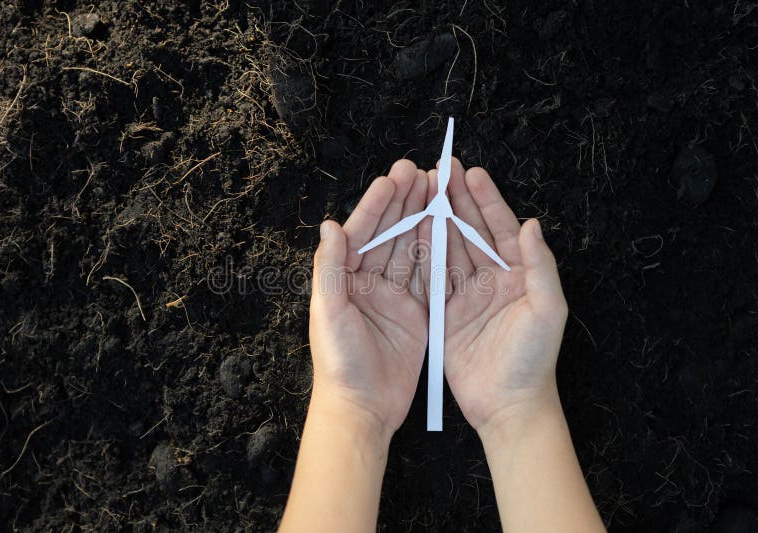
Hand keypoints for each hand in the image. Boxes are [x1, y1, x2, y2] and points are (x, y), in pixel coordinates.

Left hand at [309, 160, 428, 437]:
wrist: (362, 408)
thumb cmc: (338, 363)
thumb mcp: (329, 312)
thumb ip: (330, 268)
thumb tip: (330, 225)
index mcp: (343, 279)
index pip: (360, 232)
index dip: (377, 205)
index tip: (393, 178)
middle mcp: (367, 282)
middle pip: (388, 234)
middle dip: (403, 202)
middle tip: (421, 171)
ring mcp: (393, 297)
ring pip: (410, 249)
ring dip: (422, 219)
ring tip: (437, 189)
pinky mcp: (415, 313)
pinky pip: (428, 276)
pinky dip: (437, 251)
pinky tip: (448, 227)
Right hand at [421, 158, 567, 434]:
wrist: (507, 405)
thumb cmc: (534, 359)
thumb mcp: (547, 309)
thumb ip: (540, 265)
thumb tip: (533, 223)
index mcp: (519, 273)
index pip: (502, 227)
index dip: (486, 199)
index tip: (471, 172)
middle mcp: (492, 278)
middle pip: (472, 231)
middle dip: (457, 200)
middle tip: (441, 169)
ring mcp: (466, 294)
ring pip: (449, 248)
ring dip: (438, 219)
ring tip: (423, 190)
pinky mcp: (445, 312)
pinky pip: (432, 277)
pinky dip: (423, 252)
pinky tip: (414, 228)